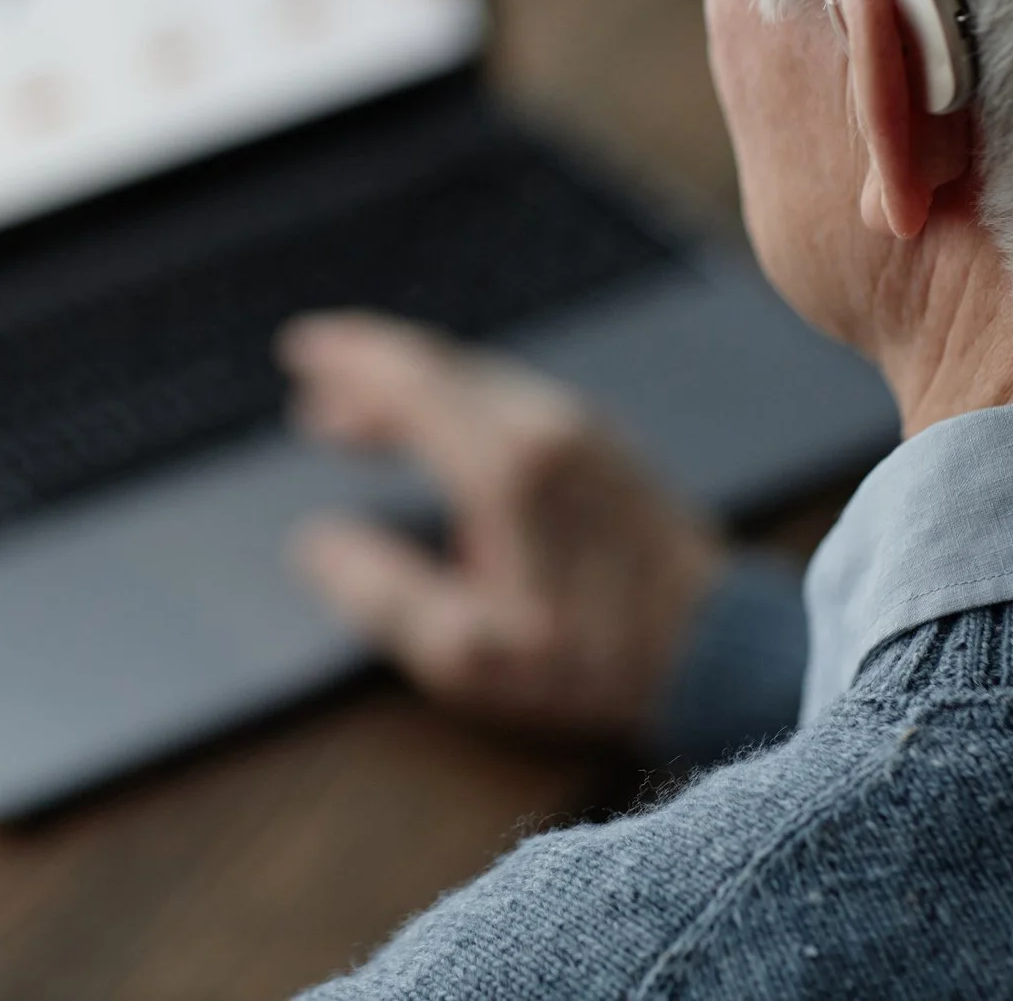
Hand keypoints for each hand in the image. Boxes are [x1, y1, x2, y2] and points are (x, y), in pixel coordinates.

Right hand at [282, 313, 724, 738]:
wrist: (713, 652)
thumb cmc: (589, 661)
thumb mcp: (465, 652)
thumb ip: (379, 592)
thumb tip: (317, 543)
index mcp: (506, 464)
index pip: (409, 381)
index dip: (348, 360)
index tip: (299, 351)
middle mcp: (545, 425)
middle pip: (438, 368)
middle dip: (368, 369)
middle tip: (312, 388)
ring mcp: (581, 428)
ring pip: (474, 380)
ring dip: (409, 388)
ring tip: (355, 420)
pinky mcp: (604, 445)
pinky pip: (509, 398)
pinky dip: (455, 402)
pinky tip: (436, 433)